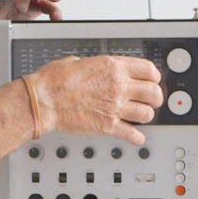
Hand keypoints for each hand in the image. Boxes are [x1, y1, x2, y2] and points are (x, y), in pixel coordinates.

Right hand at [23, 56, 163, 144]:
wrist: (43, 101)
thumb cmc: (54, 80)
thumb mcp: (78, 61)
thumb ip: (96, 66)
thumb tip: (97, 69)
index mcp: (112, 67)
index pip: (149, 70)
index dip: (153, 76)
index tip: (151, 80)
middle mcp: (118, 86)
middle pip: (154, 92)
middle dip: (154, 97)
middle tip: (150, 100)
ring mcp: (115, 107)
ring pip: (148, 114)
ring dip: (145, 115)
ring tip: (139, 115)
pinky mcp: (108, 126)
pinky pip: (132, 134)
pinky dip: (136, 137)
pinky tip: (135, 136)